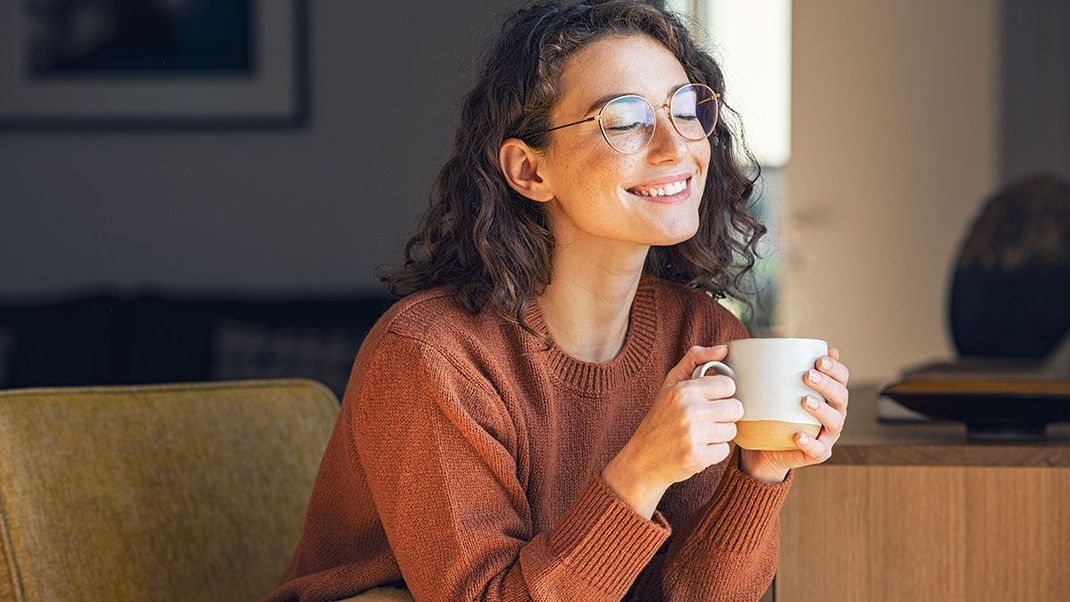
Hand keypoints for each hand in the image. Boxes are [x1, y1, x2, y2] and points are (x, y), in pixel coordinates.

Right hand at [602, 345, 743, 517]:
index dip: (721, 394)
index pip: (729, 385)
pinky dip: (713, 452)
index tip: (709, 401)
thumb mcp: (670, 384)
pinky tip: (697, 449)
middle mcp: (689, 411)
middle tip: (706, 420)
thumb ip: (695, 359)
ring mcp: (693, 435)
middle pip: (736, 408)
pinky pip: (724, 451)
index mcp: (684, 390)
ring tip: (700, 435)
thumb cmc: (660, 419)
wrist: (642, 459)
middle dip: (724, 415)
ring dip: (719, 434)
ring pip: (732, 430)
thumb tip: (724, 349)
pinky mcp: (697, 458)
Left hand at [739, 346, 849, 481]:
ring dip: (822, 410)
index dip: (835, 368)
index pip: (841, 378)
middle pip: (841, 397)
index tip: (819, 359)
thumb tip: (776, 337)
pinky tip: (798, 435)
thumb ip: (780, 367)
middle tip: (807, 375)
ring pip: (834, 422)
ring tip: (805, 400)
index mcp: (829, 395)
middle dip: (827, 384)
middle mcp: (834, 413)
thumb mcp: (775, 388)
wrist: (765, 448)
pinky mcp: (817, 453)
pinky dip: (810, 442)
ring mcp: (827, 435)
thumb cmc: (774, 411)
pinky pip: (818, 450)